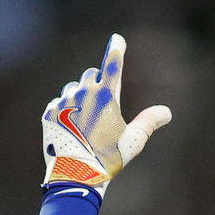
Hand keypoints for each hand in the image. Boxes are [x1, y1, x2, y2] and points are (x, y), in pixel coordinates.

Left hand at [40, 34, 172, 195]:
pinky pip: (58, 103)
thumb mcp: (133, 141)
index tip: (117, 38)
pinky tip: (71, 127)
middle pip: (91, 74)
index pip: (113, 63)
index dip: (117, 49)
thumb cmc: (107, 159)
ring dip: (80, 96)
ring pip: (73, 88)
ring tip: (86, 120)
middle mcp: (83, 93)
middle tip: (103, 104)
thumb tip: (166, 112)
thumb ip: (149, 122)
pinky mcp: (49, 113)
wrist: (74, 176)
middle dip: (98, 82)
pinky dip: (65, 110)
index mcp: (106, 96)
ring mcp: (63, 102)